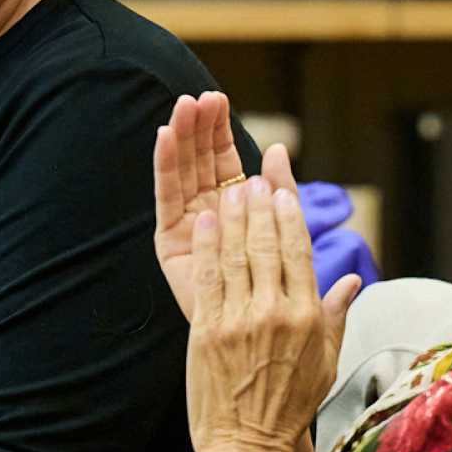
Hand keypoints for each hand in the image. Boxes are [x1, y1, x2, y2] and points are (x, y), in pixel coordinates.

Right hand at [153, 95, 293, 319]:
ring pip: (183, 173)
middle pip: (199, 162)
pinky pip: (167, 198)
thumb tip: (278, 150)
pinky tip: (164, 136)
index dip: (221, 131)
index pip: (225, 160)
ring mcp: (186, 227)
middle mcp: (206, 214)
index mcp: (234, 210)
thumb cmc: (277, 305)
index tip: (221, 99)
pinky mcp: (169, 242)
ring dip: (182, 138)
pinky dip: (165, 166)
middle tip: (199, 97)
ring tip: (183, 106)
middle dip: (199, 128)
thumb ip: (284, 196)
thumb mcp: (287, 239)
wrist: (256, 355)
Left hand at [185, 179, 362, 451]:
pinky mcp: (208, 330)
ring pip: (238, 254)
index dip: (290, 215)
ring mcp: (240, 320)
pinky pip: (209, 276)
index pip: (300, 252)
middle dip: (262, 206)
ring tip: (232, 189)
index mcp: (308, 317)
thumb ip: (336, 315)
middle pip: (268, 245)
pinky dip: (209, 244)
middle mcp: (276, 313)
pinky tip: (208, 220)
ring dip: (235, 216)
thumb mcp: (324, 362)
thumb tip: (352, 280)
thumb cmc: (289, 406)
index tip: (284, 189)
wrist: (247, 443)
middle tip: (255, 178)